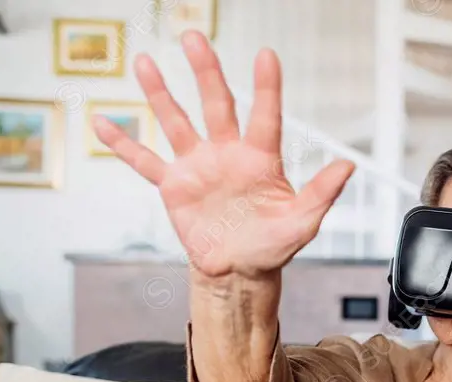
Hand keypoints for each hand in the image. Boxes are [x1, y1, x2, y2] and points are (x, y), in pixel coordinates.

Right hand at [93, 31, 354, 280]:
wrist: (239, 272)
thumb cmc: (273, 247)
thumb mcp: (302, 223)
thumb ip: (322, 193)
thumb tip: (348, 166)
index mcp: (261, 160)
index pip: (265, 116)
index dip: (266, 87)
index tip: (267, 56)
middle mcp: (227, 154)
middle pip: (216, 104)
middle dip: (206, 71)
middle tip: (193, 37)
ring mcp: (198, 166)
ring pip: (176, 121)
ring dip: (159, 93)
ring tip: (144, 61)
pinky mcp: (174, 186)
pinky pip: (144, 161)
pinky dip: (123, 144)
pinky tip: (103, 121)